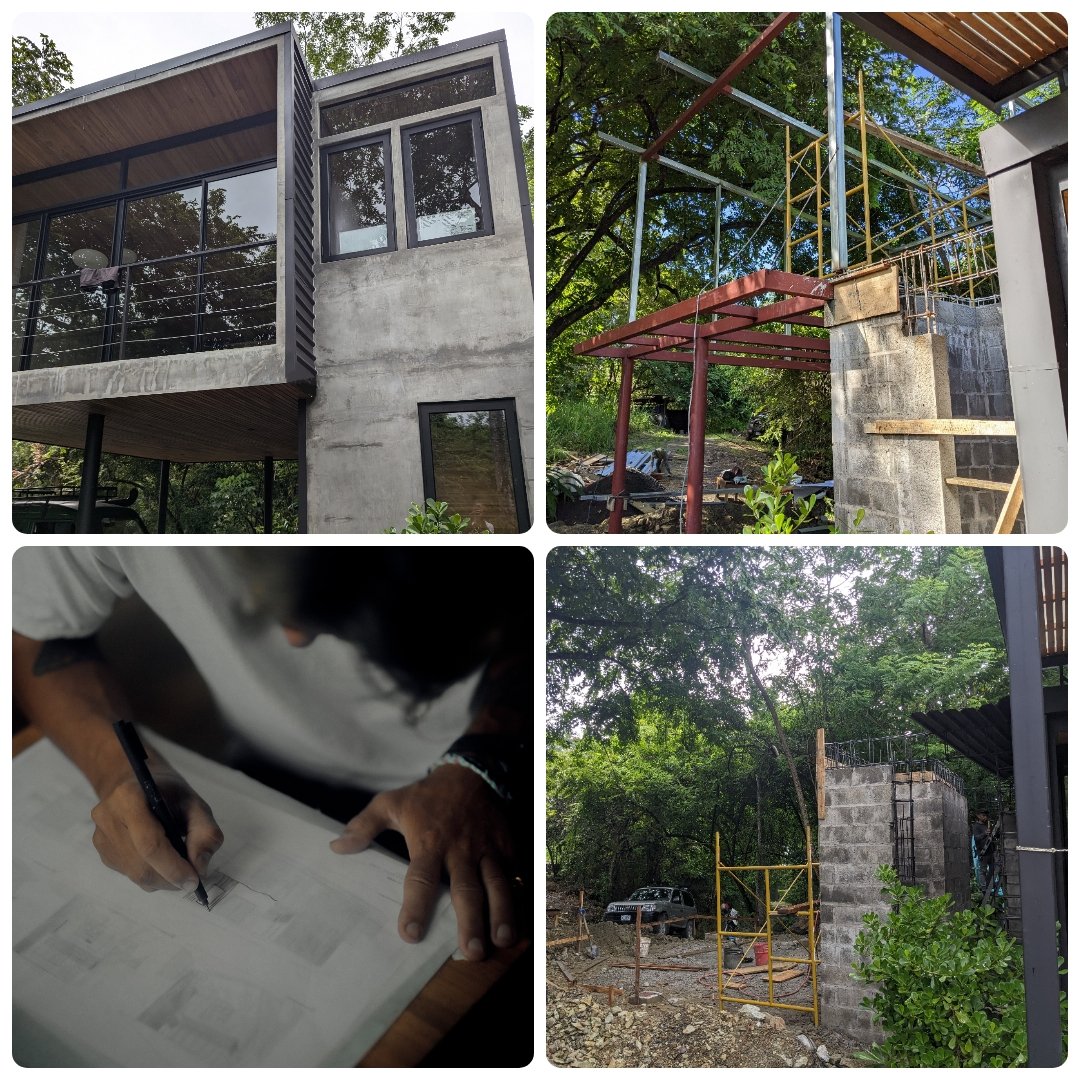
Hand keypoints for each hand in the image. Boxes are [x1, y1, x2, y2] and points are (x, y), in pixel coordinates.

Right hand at [90, 767, 222, 893]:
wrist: (139, 783)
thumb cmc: (169, 793)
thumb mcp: (196, 803)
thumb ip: (205, 832)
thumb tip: (200, 868)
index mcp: (128, 798)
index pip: (149, 844)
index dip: (173, 868)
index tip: (194, 881)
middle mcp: (107, 818)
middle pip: (141, 865)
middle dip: (170, 878)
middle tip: (192, 880)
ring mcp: (101, 837)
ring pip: (135, 874)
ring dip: (163, 880)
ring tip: (181, 869)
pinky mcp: (102, 851)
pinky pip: (129, 874)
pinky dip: (152, 876)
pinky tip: (163, 861)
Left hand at [330, 764, 515, 959]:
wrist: (472, 772)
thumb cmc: (428, 796)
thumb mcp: (392, 803)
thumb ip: (364, 826)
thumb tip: (337, 847)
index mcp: (429, 843)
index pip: (421, 879)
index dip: (415, 907)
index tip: (410, 934)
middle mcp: (460, 850)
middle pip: (466, 889)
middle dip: (470, 921)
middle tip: (471, 951)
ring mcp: (487, 849)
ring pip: (497, 884)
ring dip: (501, 913)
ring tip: (502, 940)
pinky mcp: (508, 847)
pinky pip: (516, 873)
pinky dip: (521, 896)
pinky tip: (524, 921)